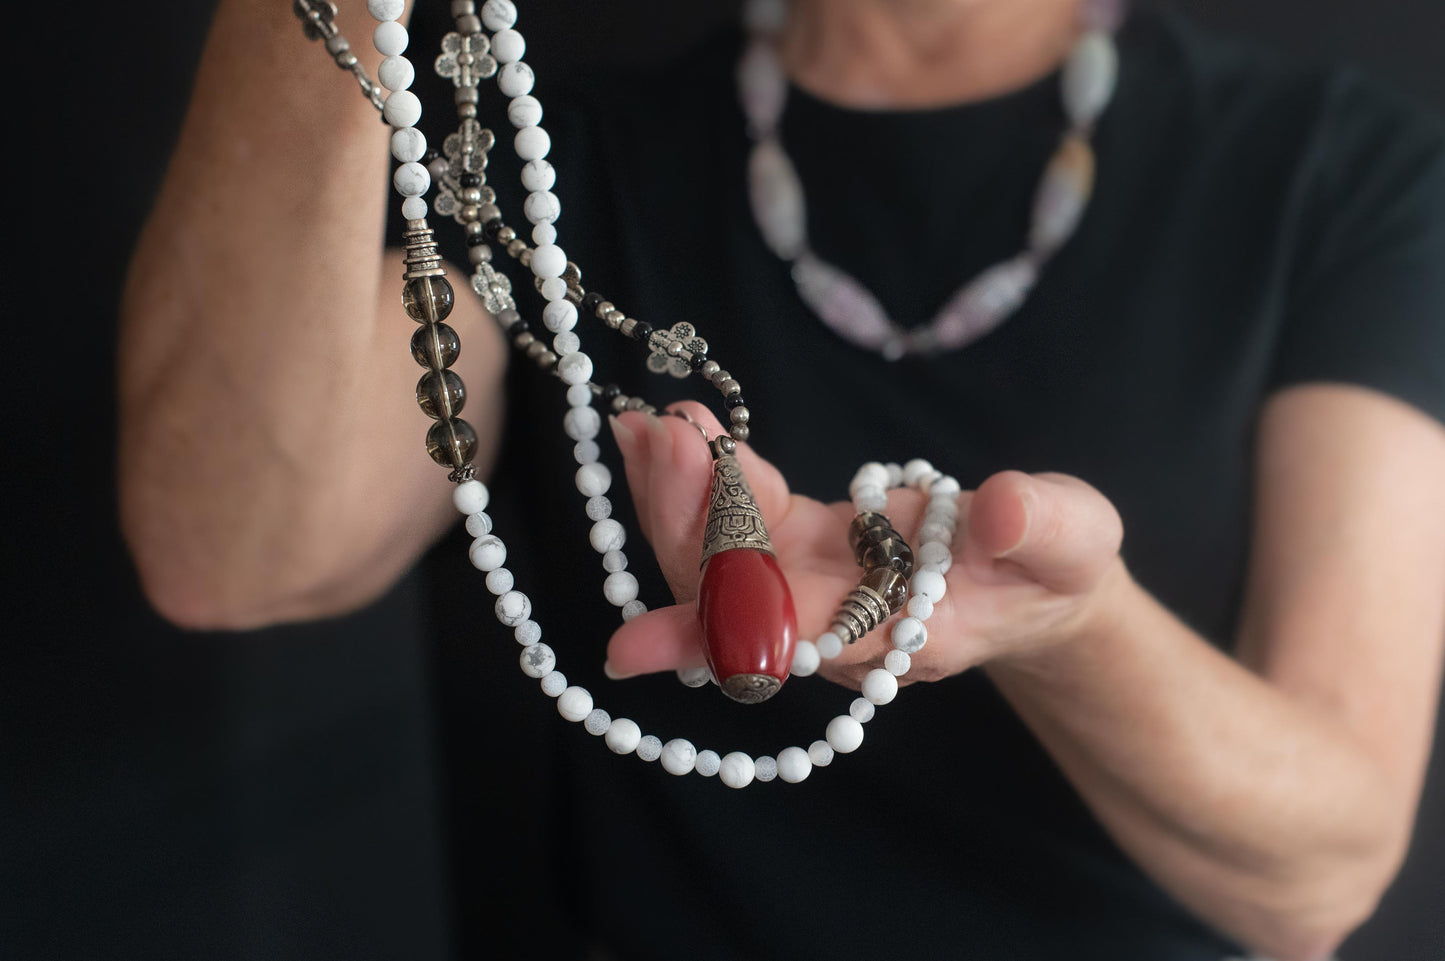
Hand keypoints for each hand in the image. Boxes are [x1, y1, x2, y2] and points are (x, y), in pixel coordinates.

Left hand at [605, 402, 1126, 688]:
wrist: (1038, 579)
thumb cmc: (1056, 567)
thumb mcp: (1073, 541)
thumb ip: (1043, 528)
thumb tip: (999, 506)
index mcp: (896, 633)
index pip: (796, 630)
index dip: (728, 604)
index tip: (662, 586)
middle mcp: (833, 622)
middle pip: (732, 596)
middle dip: (682, 521)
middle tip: (650, 438)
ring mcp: (806, 583)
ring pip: (717, 561)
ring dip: (672, 500)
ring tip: (638, 428)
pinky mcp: (798, 544)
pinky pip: (735, 521)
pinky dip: (702, 481)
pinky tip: (675, 433)